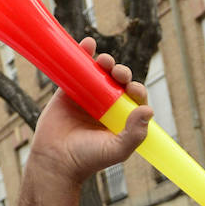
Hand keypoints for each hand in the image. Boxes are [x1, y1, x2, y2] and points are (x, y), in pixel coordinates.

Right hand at [27, 38, 151, 184]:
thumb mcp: (117, 150)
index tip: (132, 89)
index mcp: (121, 118)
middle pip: (118, 82)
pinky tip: (88, 43)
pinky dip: (82, 54)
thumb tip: (148, 110)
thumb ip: (135, 134)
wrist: (56, 161)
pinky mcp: (68, 91)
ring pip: (99, 73)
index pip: (134, 98)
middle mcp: (106, 106)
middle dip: (121, 73)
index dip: (136, 89)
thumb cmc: (88, 159)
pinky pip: (76, 69)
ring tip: (105, 61)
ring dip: (105, 63)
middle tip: (118, 73)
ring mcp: (87, 97)